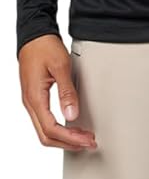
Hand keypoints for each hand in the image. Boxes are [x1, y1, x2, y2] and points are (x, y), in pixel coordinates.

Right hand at [18, 34, 97, 151]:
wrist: (34, 35)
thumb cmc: (44, 47)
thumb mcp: (60, 66)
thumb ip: (67, 92)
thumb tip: (71, 115)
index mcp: (35, 97)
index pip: (51, 129)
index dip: (70, 139)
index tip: (86, 140)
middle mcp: (30, 103)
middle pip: (46, 136)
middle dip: (68, 143)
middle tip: (88, 142)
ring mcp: (32, 101)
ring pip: (44, 131)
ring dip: (64, 138)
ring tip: (83, 138)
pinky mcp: (36, 98)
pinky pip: (45, 121)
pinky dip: (59, 129)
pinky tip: (72, 127)